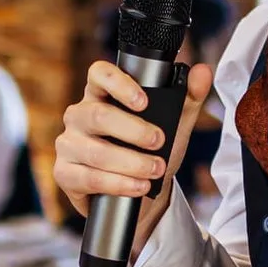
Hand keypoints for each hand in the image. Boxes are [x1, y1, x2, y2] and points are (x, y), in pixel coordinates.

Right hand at [53, 60, 214, 243]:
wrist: (140, 194)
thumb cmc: (149, 151)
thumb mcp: (173, 124)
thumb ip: (188, 98)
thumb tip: (202, 72)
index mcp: (100, 94)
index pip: (98, 74)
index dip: (118, 83)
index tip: (143, 101)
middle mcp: (79, 115)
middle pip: (98, 115)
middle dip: (133, 130)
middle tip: (159, 141)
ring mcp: (68, 144)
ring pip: (96, 152)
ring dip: (131, 163)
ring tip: (155, 169)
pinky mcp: (65, 173)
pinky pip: (90, 178)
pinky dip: (119, 184)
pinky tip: (138, 187)